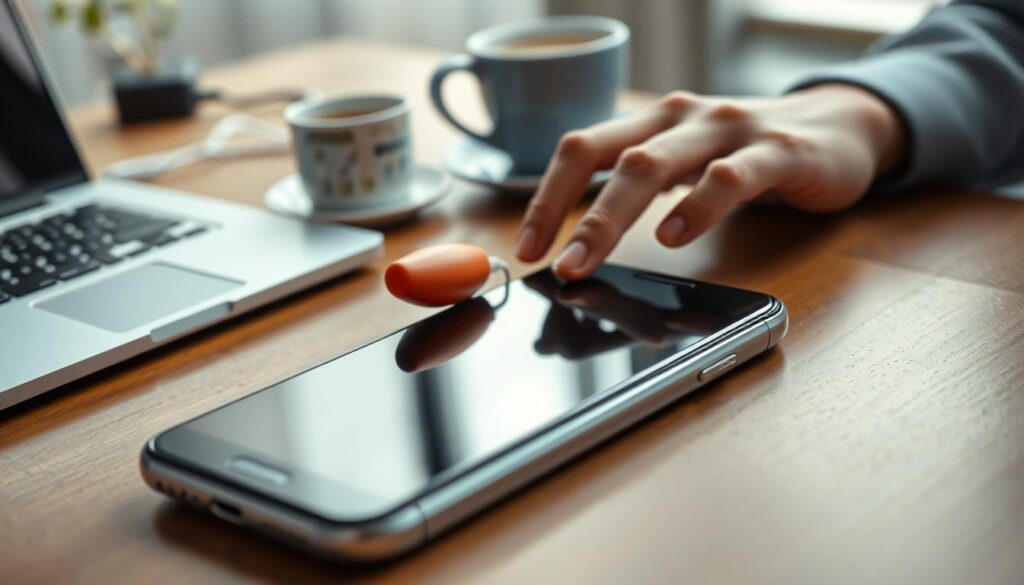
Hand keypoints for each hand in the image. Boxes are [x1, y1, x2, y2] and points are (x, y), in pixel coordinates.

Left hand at [515, 84, 905, 279]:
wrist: (841, 127)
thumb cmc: (747, 155)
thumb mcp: (685, 166)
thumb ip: (640, 193)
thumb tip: (578, 248)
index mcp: (653, 124)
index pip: (584, 148)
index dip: (547, 195)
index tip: (527, 246)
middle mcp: (683, 118)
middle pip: (613, 156)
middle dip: (570, 212)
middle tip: (551, 264)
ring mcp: (730, 131)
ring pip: (657, 164)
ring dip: (612, 215)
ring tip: (586, 259)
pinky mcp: (779, 153)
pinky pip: (731, 176)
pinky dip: (697, 205)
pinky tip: (674, 236)